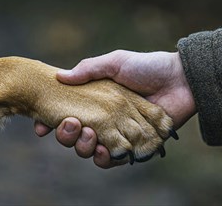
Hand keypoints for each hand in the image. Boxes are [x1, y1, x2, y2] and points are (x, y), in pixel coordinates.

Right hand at [35, 50, 195, 167]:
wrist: (180, 80)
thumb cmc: (148, 67)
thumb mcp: (115, 62)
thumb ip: (89, 69)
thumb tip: (59, 77)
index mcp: (98, 102)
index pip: (70, 115)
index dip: (53, 122)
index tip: (41, 124)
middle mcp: (106, 120)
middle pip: (77, 137)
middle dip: (67, 136)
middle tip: (70, 125)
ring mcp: (120, 134)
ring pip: (92, 151)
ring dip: (84, 148)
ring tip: (88, 135)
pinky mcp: (136, 146)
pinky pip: (116, 159)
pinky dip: (108, 159)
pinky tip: (106, 150)